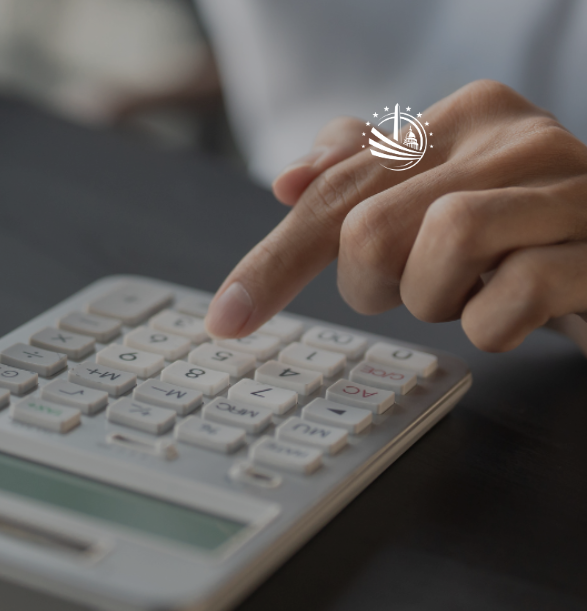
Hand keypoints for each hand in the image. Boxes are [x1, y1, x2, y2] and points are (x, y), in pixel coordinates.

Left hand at [204, 80, 586, 354]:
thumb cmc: (522, 236)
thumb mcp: (443, 198)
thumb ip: (367, 175)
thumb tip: (290, 178)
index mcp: (467, 115)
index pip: (338, 187)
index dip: (274, 259)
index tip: (227, 319)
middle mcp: (520, 137)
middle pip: (373, 226)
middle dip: (372, 285)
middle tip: (409, 291)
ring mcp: (572, 189)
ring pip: (443, 244)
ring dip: (436, 300)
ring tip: (469, 295)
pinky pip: (512, 295)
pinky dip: (492, 326)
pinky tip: (514, 313)